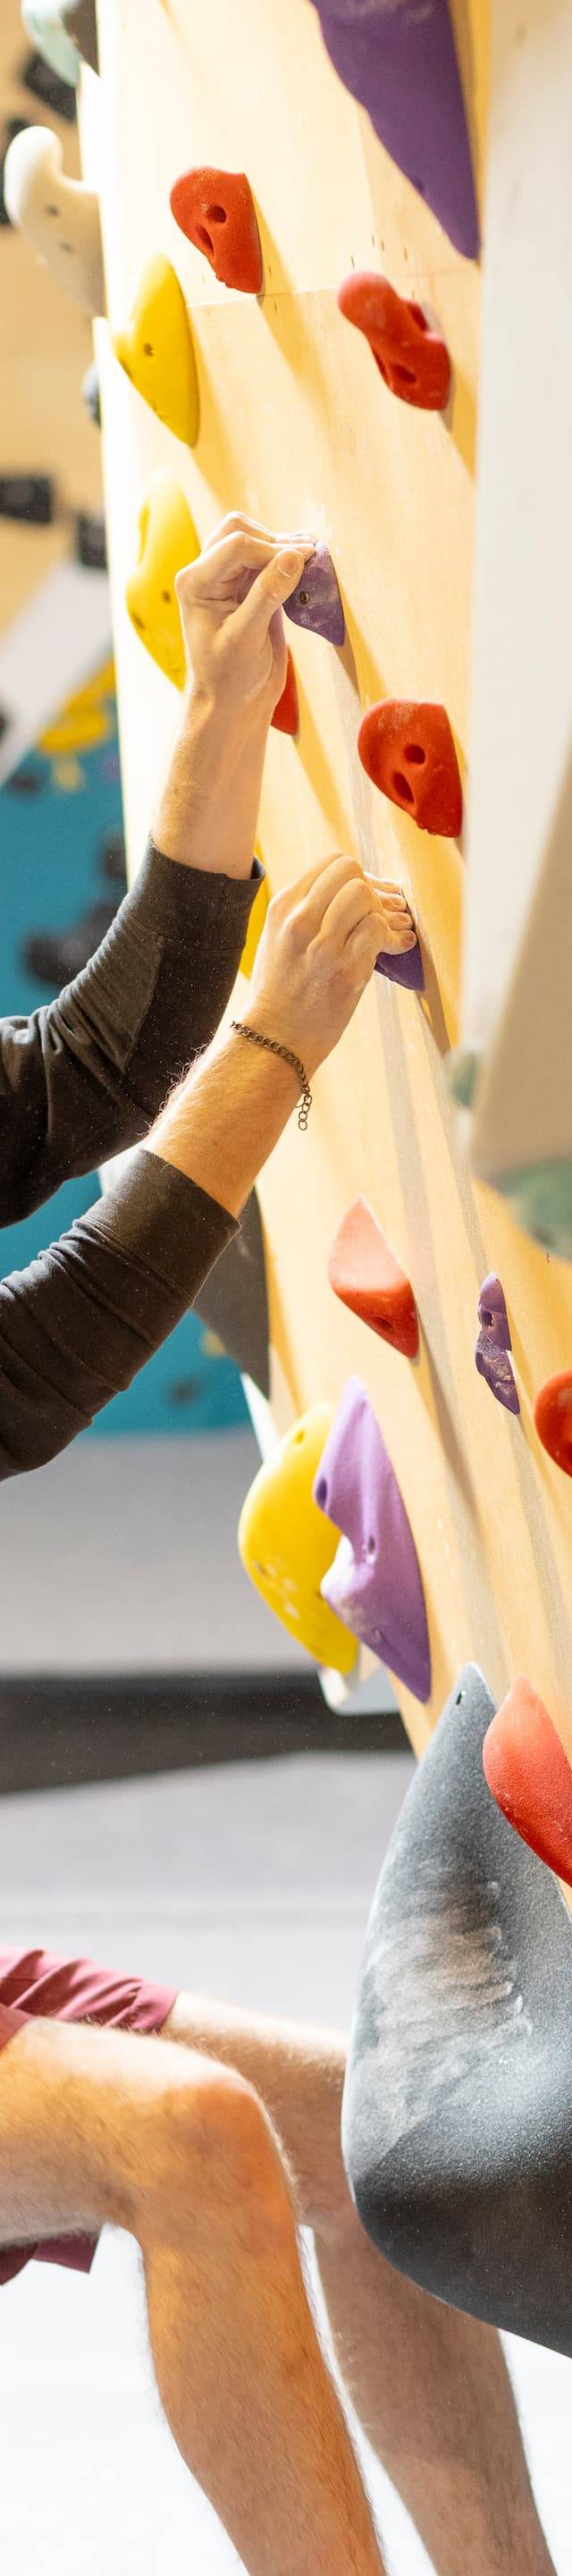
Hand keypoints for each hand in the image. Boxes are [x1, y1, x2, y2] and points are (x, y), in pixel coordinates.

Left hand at [175, 513, 314, 724]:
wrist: (231, 703)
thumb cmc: (230, 678)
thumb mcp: (246, 638)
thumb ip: (267, 595)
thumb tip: (293, 557)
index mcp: (196, 583)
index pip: (237, 545)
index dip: (273, 549)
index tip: (305, 561)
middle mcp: (206, 574)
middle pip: (240, 531)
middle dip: (275, 541)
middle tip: (308, 559)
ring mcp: (225, 580)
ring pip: (253, 540)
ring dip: (281, 547)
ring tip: (311, 560)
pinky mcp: (246, 589)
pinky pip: (265, 561)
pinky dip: (285, 561)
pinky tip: (305, 571)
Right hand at [248, 854, 416, 1077]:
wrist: (275, 1037)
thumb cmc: (281, 990)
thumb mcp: (279, 936)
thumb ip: (308, 909)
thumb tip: (356, 888)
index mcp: (283, 906)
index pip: (331, 862)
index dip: (357, 875)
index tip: (365, 898)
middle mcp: (299, 919)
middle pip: (350, 871)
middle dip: (371, 890)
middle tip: (377, 915)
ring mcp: (321, 944)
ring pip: (363, 895)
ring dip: (381, 913)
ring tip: (384, 935)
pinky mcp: (344, 969)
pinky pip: (377, 929)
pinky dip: (392, 937)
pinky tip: (395, 947)